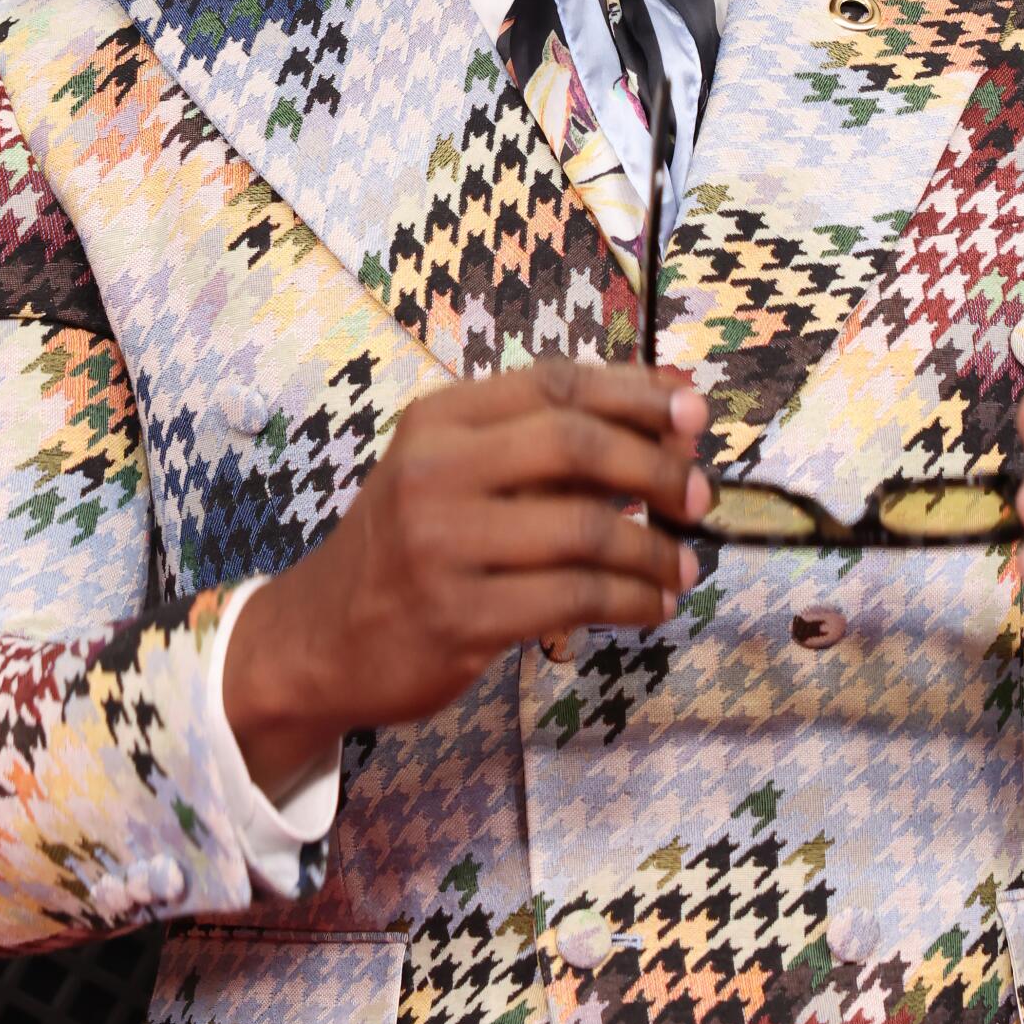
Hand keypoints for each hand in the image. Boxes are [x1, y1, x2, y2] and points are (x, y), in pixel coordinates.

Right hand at [223, 358, 710, 792]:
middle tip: (701, 497)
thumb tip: (672, 410)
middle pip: (574, 445)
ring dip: (653, 550)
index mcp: (438, 420)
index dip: (636, 394)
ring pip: (584, 530)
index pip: (554, 385)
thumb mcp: (456, 473)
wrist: (322, 638)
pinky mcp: (461, 616)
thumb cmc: (411, 547)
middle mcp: (435, 472)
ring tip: (684, 566)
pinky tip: (653, 605)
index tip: (695, 413)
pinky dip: (631, 600)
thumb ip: (545, 445)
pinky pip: (575, 599)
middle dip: (657, 466)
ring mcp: (443, 546)